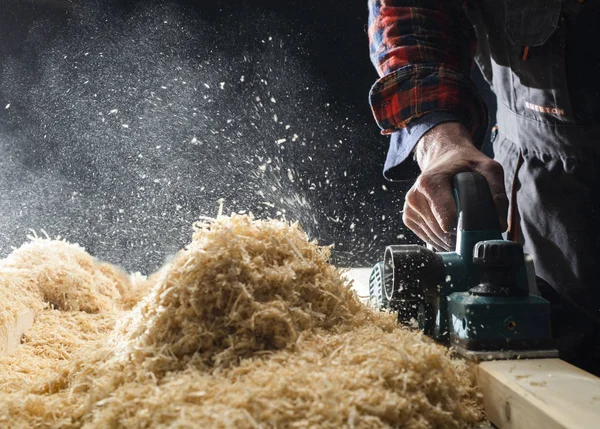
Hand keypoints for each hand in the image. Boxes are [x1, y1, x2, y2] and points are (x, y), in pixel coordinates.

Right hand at [402, 122, 508, 250]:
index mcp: (430, 183)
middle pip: (442, 233)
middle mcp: (415, 196)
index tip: (479, 229)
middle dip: (461, 236)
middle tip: (476, 230)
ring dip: (452, 239)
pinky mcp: (408, 217)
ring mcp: (410, 208)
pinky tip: (450, 227)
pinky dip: (442, 238)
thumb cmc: (465, 163)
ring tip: (463, 226)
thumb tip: (499, 226)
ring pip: (435, 239)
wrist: (443, 156)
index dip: (466, 230)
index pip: (447, 221)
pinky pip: (428, 238)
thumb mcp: (488, 169)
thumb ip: (497, 194)